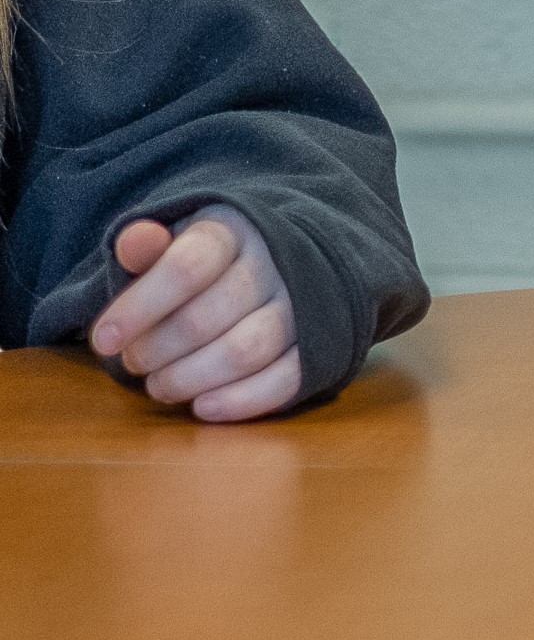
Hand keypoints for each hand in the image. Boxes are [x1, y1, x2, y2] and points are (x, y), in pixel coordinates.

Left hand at [92, 205, 304, 421]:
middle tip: (133, 363)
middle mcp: (277, 265)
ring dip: (191, 378)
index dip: (139, 307)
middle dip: (157, 349)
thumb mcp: (175, 243)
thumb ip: (147, 248)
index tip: (104, 340)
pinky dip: (242, 400)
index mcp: (234, 231)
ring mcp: (305, 307)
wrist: (282, 266)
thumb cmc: (208, 264)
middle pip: (206, 317)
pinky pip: (286, 380)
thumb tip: (134, 242)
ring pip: (244, 351)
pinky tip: (204, 408)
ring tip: (160, 387)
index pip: (186, 267)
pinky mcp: (322, 347)